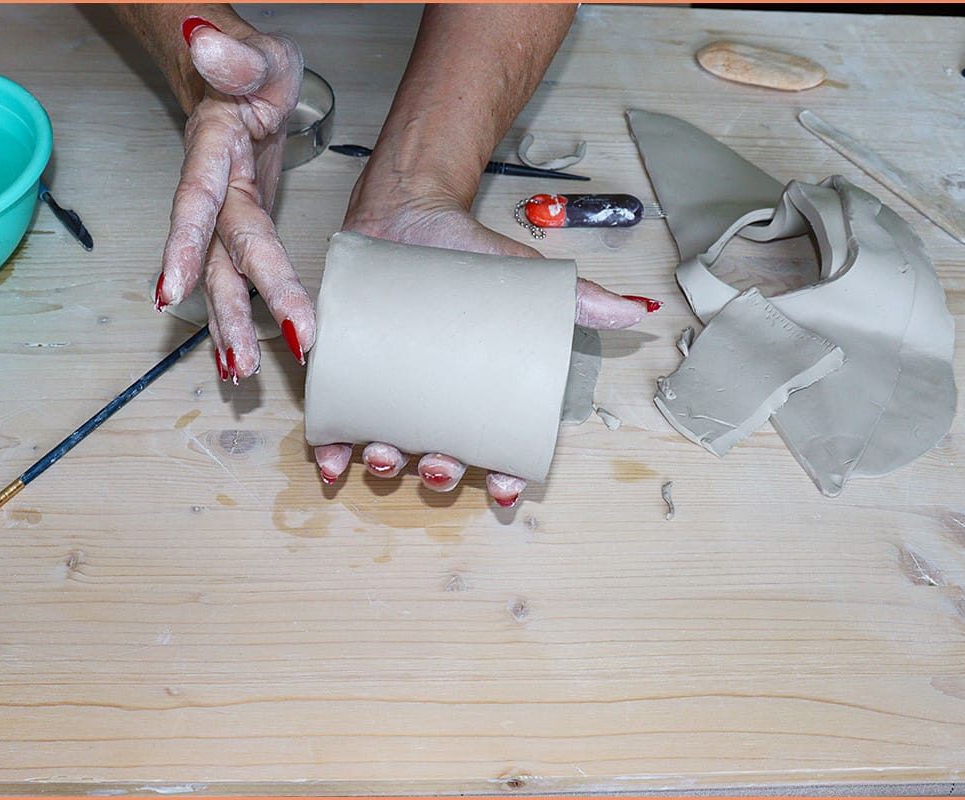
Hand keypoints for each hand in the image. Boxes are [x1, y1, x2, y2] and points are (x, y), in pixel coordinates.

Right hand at [155, 18, 314, 381]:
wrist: (235, 77)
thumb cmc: (249, 68)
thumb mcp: (258, 53)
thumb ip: (235, 54)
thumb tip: (204, 40)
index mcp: (214, 151)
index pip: (198, 200)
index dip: (183, 245)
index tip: (173, 290)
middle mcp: (213, 190)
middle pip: (216, 257)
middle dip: (228, 311)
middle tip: (241, 363)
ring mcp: (224, 213)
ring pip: (222, 277)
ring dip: (228, 327)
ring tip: (237, 374)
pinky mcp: (240, 227)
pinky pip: (238, 276)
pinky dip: (240, 315)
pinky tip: (241, 354)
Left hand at [314, 190, 656, 507]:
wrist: (408, 213)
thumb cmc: (468, 254)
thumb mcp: (523, 278)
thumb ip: (575, 298)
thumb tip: (634, 311)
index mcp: (475, 393)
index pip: (493, 449)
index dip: (501, 479)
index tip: (502, 489)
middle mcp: (430, 401)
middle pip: (437, 456)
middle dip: (437, 473)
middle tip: (438, 466)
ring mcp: (386, 389)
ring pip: (385, 446)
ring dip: (384, 465)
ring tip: (385, 456)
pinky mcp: (346, 370)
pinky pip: (335, 419)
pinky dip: (331, 445)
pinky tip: (330, 460)